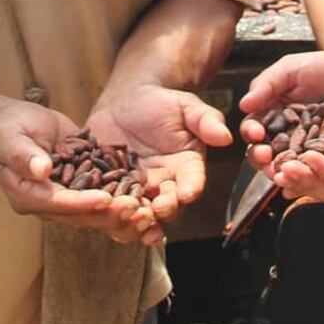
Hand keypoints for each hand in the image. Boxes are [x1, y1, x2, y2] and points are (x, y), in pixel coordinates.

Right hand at [0, 99, 153, 242]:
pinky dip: (122, 198)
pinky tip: (145, 198)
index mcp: (27, 195)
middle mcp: (47, 203)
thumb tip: (42, 170)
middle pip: (80, 214)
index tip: (105, 199)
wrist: (17, 123)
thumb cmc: (9, 128)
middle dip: (108, 213)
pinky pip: (101, 197)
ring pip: (94, 212)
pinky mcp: (79, 187)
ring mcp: (64, 198)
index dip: (81, 203)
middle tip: (135, 210)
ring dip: (120, 212)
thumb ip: (24, 154)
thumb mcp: (11, 136)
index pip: (57, 203)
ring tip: (145, 210)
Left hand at [88, 85, 232, 241]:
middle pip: (166, 208)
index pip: (192, 183)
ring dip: (133, 220)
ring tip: (128, 214)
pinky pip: (108, 208)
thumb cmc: (160, 103)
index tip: (185, 193)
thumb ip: (205, 120)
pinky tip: (98, 212)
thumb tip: (225, 136)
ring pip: (137, 216)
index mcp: (186, 169)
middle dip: (162, 212)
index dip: (189, 189)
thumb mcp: (185, 106)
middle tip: (156, 210)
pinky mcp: (110, 193)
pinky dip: (103, 213)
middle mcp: (164, 187)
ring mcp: (136, 193)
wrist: (124, 103)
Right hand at [238, 51, 323, 170]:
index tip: (256, 133)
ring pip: (291, 169)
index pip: (254, 129)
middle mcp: (288, 137)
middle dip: (262, 160)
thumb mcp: (293, 68)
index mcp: (273, 116)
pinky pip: (321, 174)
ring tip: (284, 175)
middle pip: (267, 156)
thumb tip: (244, 104)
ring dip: (285, 174)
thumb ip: (268, 83)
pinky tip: (311, 182)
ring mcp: (310, 152)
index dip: (251, 133)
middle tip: (266, 158)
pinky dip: (314, 180)